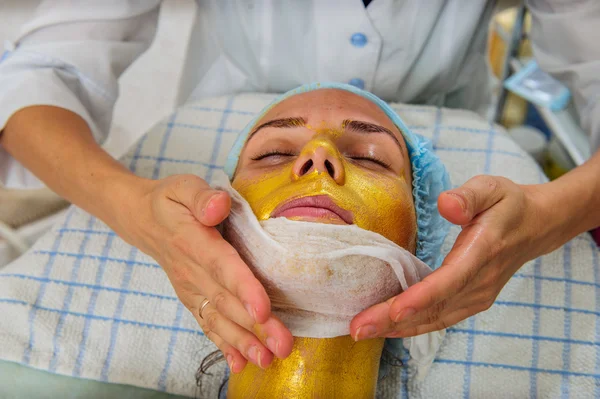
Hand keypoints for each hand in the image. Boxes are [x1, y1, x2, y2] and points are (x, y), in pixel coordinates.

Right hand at [115, 174, 292, 370]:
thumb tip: (219, 206)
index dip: (244, 289)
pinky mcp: (192, 298)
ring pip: (219, 319)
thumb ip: (202, 196)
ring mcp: (191, 289)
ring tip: (267, 360)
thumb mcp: (183, 186)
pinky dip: (223, 345)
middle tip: (282, 346)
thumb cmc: (170, 200)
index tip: (263, 310)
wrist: (142, 220)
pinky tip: (241, 364)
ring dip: (243, 342)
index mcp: (195, 242)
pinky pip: (207, 324)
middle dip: (256, 327)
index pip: (222, 266)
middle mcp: (192, 271)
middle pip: (227, 301)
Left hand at [350, 175, 562, 339]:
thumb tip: (446, 205)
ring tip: (363, 331)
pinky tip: (388, 328)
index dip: (421, 297)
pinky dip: (413, 326)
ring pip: (435, 318)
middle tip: (358, 328)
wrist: (534, 225)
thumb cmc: (506, 203)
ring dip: (398, 327)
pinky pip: (440, 318)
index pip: (451, 280)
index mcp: (483, 251)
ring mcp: (478, 295)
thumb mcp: (491, 187)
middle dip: (394, 319)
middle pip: (435, 306)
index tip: (394, 310)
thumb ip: (469, 196)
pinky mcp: (471, 300)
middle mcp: (481, 281)